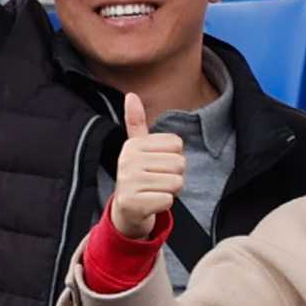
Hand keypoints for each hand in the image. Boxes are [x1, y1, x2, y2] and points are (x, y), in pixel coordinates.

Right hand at [100, 91, 186, 241]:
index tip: (157, 166)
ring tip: (154, 192)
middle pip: (179, 164)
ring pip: (176, 183)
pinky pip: (168, 200)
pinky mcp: (133, 203)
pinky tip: (151, 203)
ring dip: (170, 191)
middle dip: (174, 176)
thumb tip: (131, 94)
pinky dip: (163, 204)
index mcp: (133, 145)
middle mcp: (128, 161)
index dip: (174, 158)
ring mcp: (129, 182)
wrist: (125, 211)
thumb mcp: (137, 148)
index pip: (177, 144)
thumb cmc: (138, 176)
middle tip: (157, 182)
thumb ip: (136, 123)